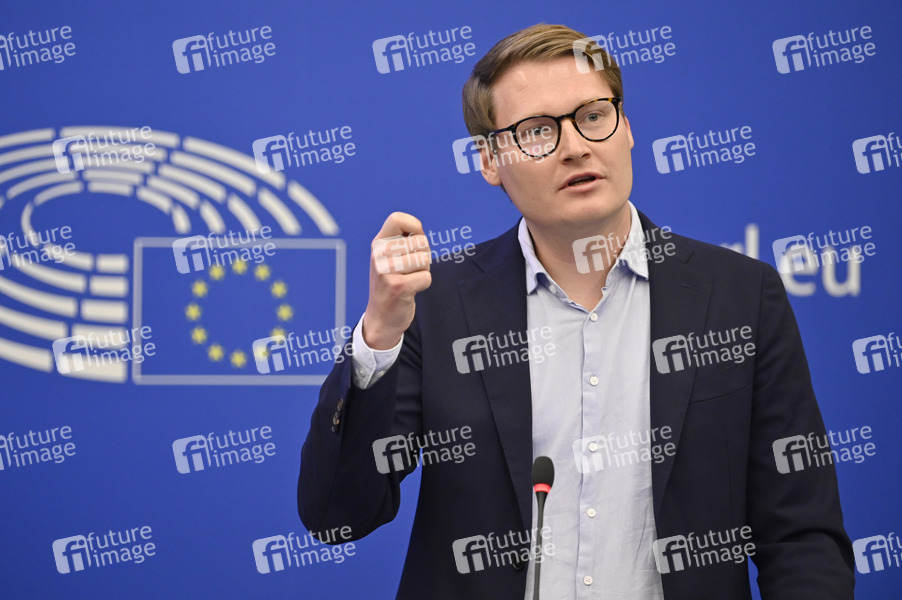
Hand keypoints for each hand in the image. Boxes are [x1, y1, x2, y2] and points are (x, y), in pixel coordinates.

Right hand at [363, 212, 431, 348]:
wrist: (381, 317)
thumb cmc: (391, 282)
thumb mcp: (389, 257)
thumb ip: (402, 241)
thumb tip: (418, 229)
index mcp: (377, 243)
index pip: (397, 218)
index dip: (415, 227)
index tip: (414, 241)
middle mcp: (379, 255)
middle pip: (420, 241)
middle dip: (423, 254)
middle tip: (411, 268)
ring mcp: (387, 271)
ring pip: (424, 259)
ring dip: (423, 270)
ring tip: (409, 278)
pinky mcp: (398, 287)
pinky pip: (426, 277)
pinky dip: (424, 284)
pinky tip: (410, 290)